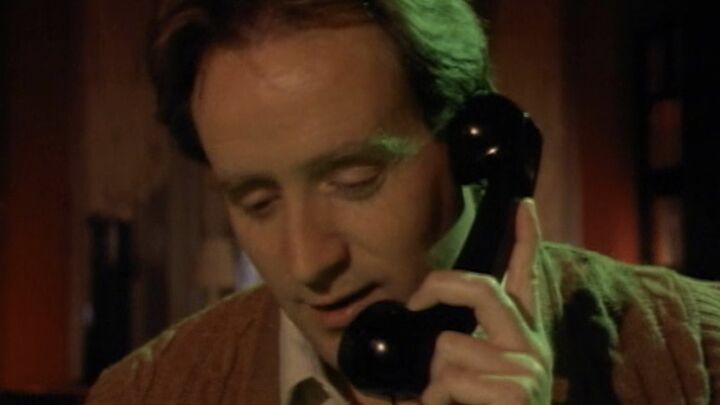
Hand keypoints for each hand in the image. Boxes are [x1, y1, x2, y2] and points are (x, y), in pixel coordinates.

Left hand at [406, 198, 551, 403]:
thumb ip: (461, 349)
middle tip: (416, 299)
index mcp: (522, 337)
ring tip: (448, 401)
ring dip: (434, 378)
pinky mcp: (514, 394)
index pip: (526, 279)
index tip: (523, 203)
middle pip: (481, 289)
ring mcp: (526, 370)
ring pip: (449, 346)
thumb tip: (433, 332)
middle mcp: (532, 347)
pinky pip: (451, 379)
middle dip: (439, 287)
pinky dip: (436, 400)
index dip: (526, 239)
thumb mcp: (473, 377)